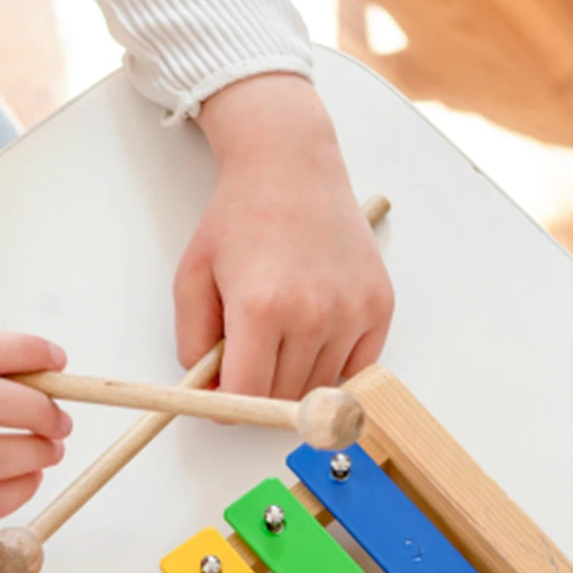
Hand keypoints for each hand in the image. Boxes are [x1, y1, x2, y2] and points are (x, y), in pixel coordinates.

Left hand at [177, 73, 392, 398]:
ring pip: (319, 387)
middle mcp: (313, 313)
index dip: (228, 406)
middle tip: (248, 355)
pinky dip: (332, 364)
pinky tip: (313, 333)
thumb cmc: (241, 217)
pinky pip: (355, 369)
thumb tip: (212, 395)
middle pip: (282, 398)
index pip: (246, 397)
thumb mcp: (192, 279)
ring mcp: (352, 311)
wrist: (291, 167)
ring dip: (295, 376)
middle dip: (259, 388)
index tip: (224, 397)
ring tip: (280, 333)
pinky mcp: (379, 307)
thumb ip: (193, 345)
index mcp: (261, 307)